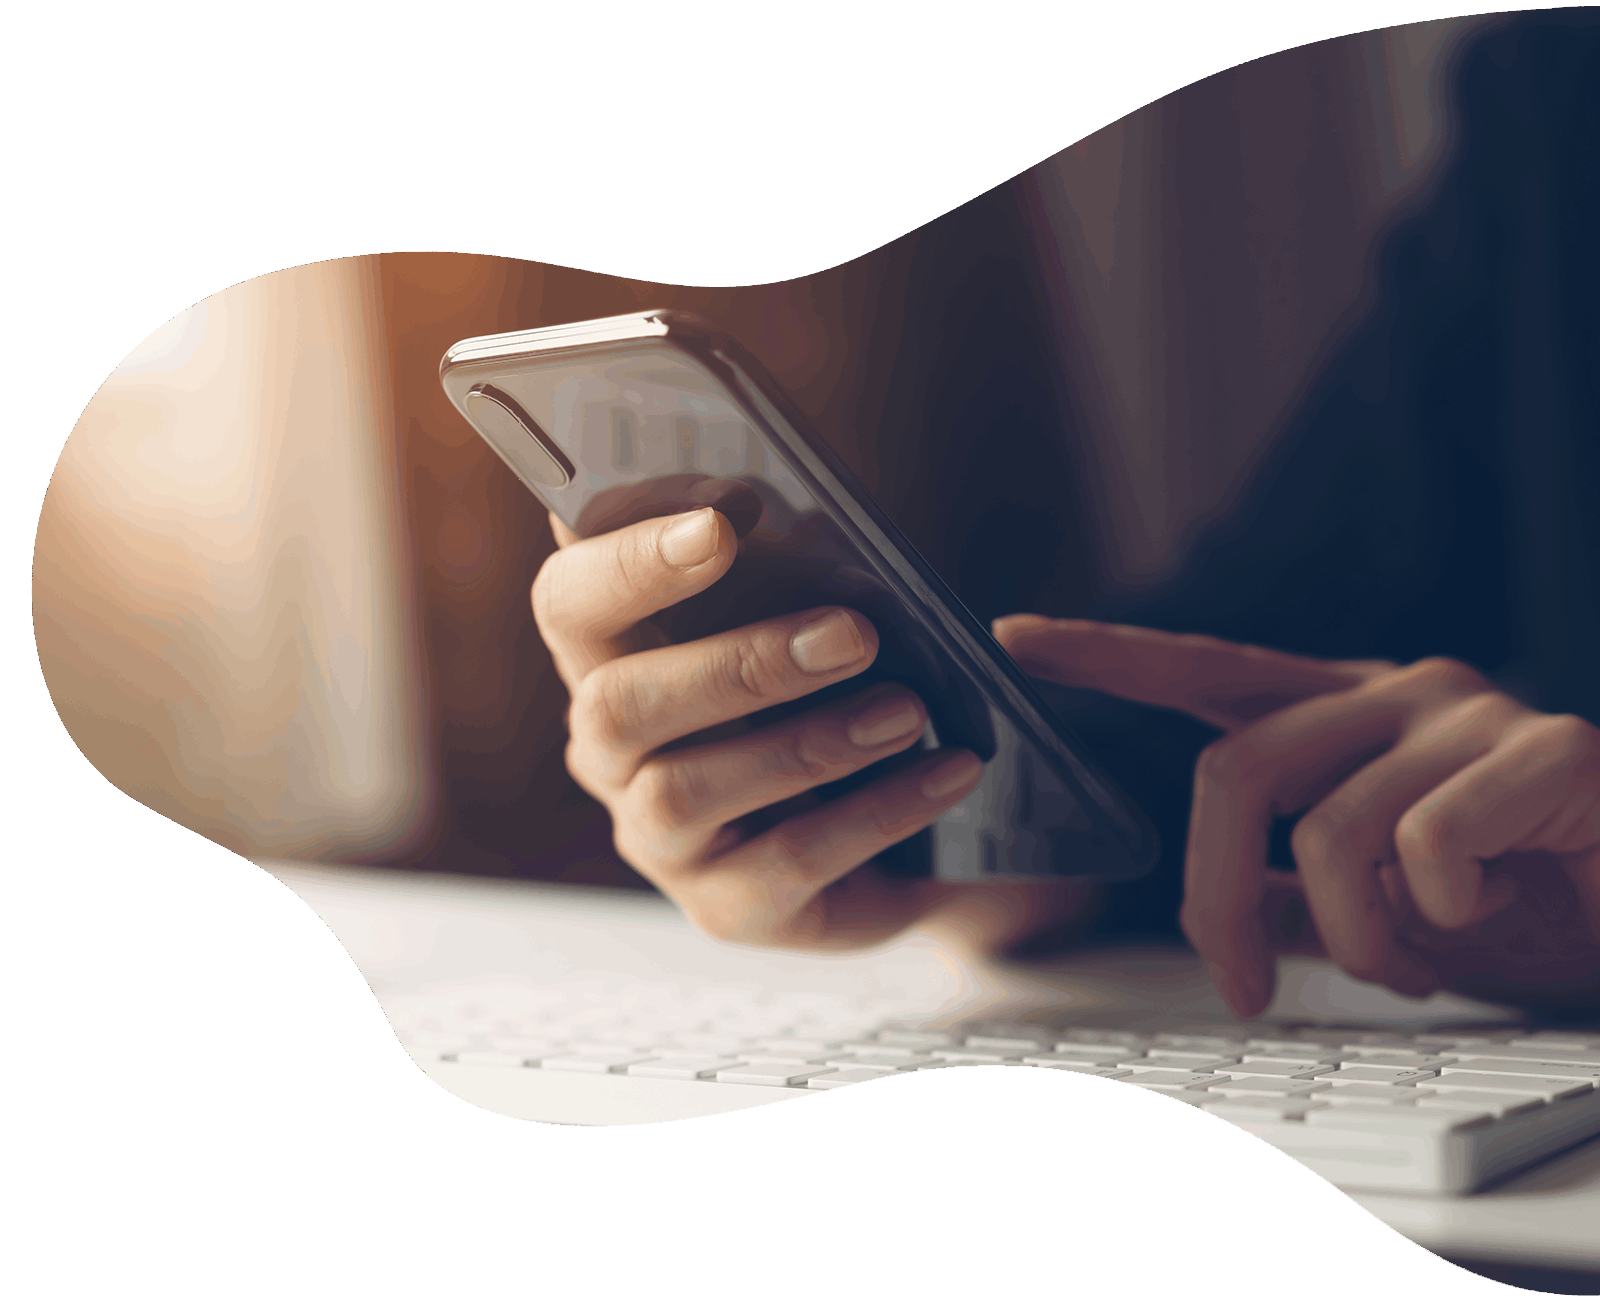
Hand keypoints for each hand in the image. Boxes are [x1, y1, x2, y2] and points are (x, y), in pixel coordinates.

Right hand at [533, 508, 1087, 952]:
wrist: (909, 827)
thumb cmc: (838, 691)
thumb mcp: (817, 612)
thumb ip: (798, 564)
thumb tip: (818, 524)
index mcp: (612, 657)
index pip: (570, 599)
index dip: (628, 557)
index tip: (724, 519)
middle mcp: (611, 751)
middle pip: (614, 704)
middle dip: (735, 662)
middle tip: (852, 632)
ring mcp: (658, 838)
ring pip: (687, 790)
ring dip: (808, 742)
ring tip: (908, 709)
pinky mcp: (724, 906)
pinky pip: (786, 861)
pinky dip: (876, 811)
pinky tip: (945, 770)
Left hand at [992, 615, 1599, 1016]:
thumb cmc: (1527, 899)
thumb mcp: (1386, 910)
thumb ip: (1301, 897)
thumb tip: (1231, 914)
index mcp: (1345, 714)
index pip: (1205, 669)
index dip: (1107, 652)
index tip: (1012, 636)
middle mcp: (1395, 691)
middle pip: (1233, 774)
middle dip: (1213, 900)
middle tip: (1236, 987)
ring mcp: (1469, 713)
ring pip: (1329, 832)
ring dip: (1355, 940)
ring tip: (1407, 964)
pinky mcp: (1548, 750)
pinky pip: (1427, 846)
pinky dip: (1438, 918)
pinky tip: (1485, 914)